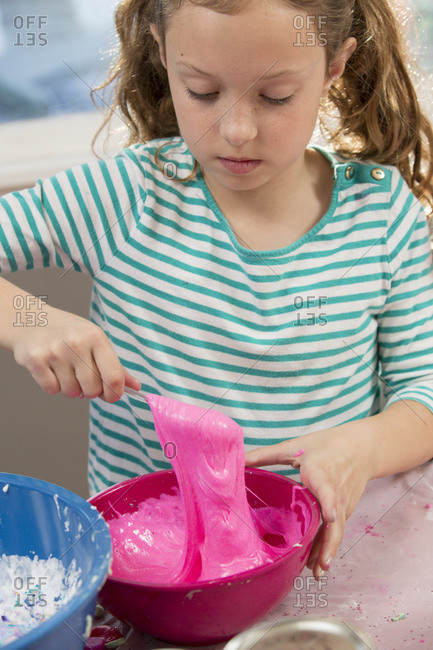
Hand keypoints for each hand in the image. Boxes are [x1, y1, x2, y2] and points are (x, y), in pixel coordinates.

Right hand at [12, 305, 140, 401]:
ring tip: (65, 370)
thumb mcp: (95, 341)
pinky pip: (51, 390)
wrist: (30, 320)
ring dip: (70, 388)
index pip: (114, 376)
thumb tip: (136, 386)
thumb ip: (115, 366)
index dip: (115, 393)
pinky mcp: (35, 360)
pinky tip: (51, 370)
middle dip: (89, 390)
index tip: (111, 395)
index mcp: (96, 337)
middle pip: (92, 389)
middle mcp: (76, 342)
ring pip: (71, 392)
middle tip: (83, 378)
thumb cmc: (69, 334)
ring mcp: (54, 351)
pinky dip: (52, 386)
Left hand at [245, 422, 372, 578]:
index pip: (328, 489)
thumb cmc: (326, 445)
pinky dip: (328, 545)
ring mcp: (342, 504)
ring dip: (328, 550)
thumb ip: (266, 455)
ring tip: (316, 571)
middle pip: (335, 520)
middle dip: (328, 542)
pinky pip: (336, 530)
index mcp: (321, 472)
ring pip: (336, 530)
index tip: (329, 516)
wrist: (361, 448)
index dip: (328, 502)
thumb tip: (239, 461)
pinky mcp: (345, 511)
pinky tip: (318, 562)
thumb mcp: (295, 446)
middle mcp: (335, 492)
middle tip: (319, 564)